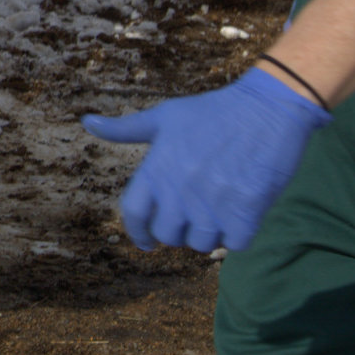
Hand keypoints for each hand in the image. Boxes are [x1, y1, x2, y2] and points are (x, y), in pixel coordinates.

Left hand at [82, 69, 328, 251]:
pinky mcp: (245, 213)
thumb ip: (125, 129)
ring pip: (201, 244)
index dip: (137, 232)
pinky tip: (240, 213)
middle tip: (191, 216)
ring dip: (209, 233)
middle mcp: (179, 191)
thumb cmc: (213, 112)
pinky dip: (237, 234)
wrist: (266, 110)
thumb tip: (87, 123)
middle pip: (168, 235)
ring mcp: (212, 205)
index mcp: (156, 170)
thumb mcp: (165, 116)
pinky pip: (235, 243)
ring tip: (216, 209)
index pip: (133, 214)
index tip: (146, 241)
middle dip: (177, 231)